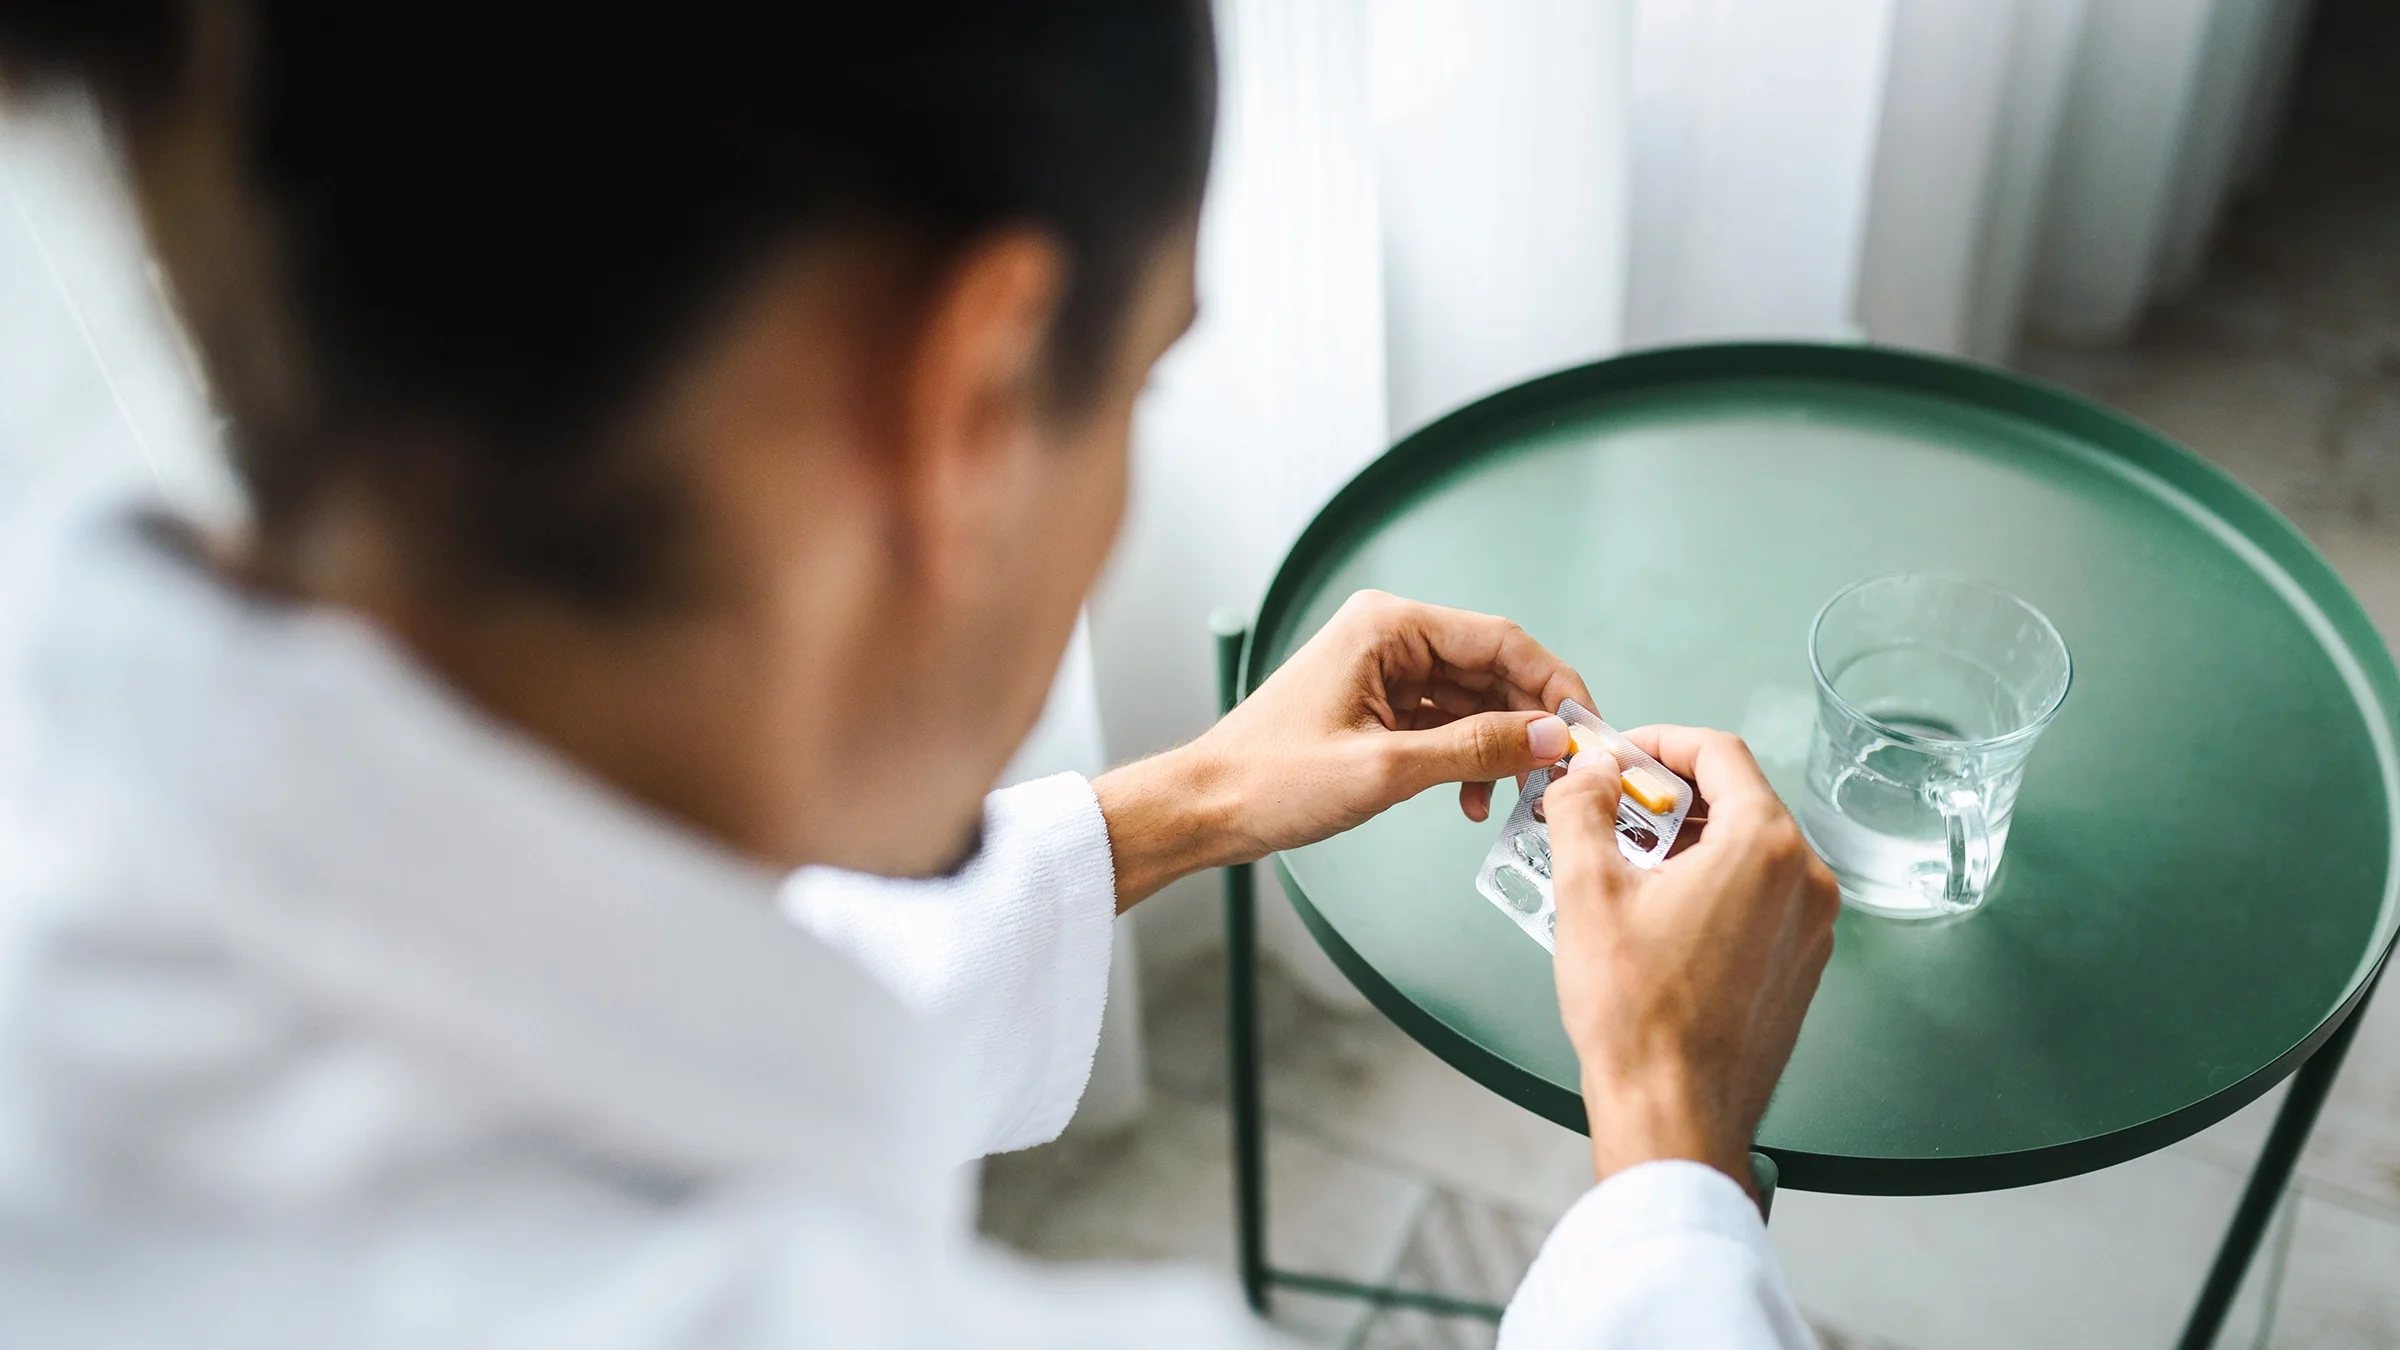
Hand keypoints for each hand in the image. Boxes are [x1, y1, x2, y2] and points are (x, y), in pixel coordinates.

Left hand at [1093, 590, 1590, 906]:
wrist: (1207, 808)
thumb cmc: (1272, 780)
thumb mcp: (1387, 769)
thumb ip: (1476, 748)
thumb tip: (1551, 738)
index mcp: (1387, 625)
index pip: (1501, 641)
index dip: (1554, 685)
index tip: (1587, 729)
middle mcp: (1388, 635)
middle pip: (1493, 668)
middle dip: (1529, 724)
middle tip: (1559, 774)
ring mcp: (1382, 669)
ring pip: (1473, 699)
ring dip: (1498, 748)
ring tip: (1511, 798)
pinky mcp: (1377, 704)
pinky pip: (1445, 721)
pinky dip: (1466, 758)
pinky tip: (1469, 799)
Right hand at [1543, 726, 1838, 1192]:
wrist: (1675, 1113)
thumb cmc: (1636, 1012)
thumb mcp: (1586, 890)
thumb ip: (1582, 809)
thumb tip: (1587, 771)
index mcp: (1765, 846)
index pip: (1718, 753)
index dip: (1658, 742)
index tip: (1615, 757)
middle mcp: (1806, 880)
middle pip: (1738, 799)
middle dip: (1668, 795)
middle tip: (1608, 808)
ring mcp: (1811, 927)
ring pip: (1750, 849)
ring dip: (1689, 840)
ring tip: (1624, 862)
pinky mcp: (1801, 966)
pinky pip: (1760, 896)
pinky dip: (1713, 882)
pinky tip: (1658, 911)